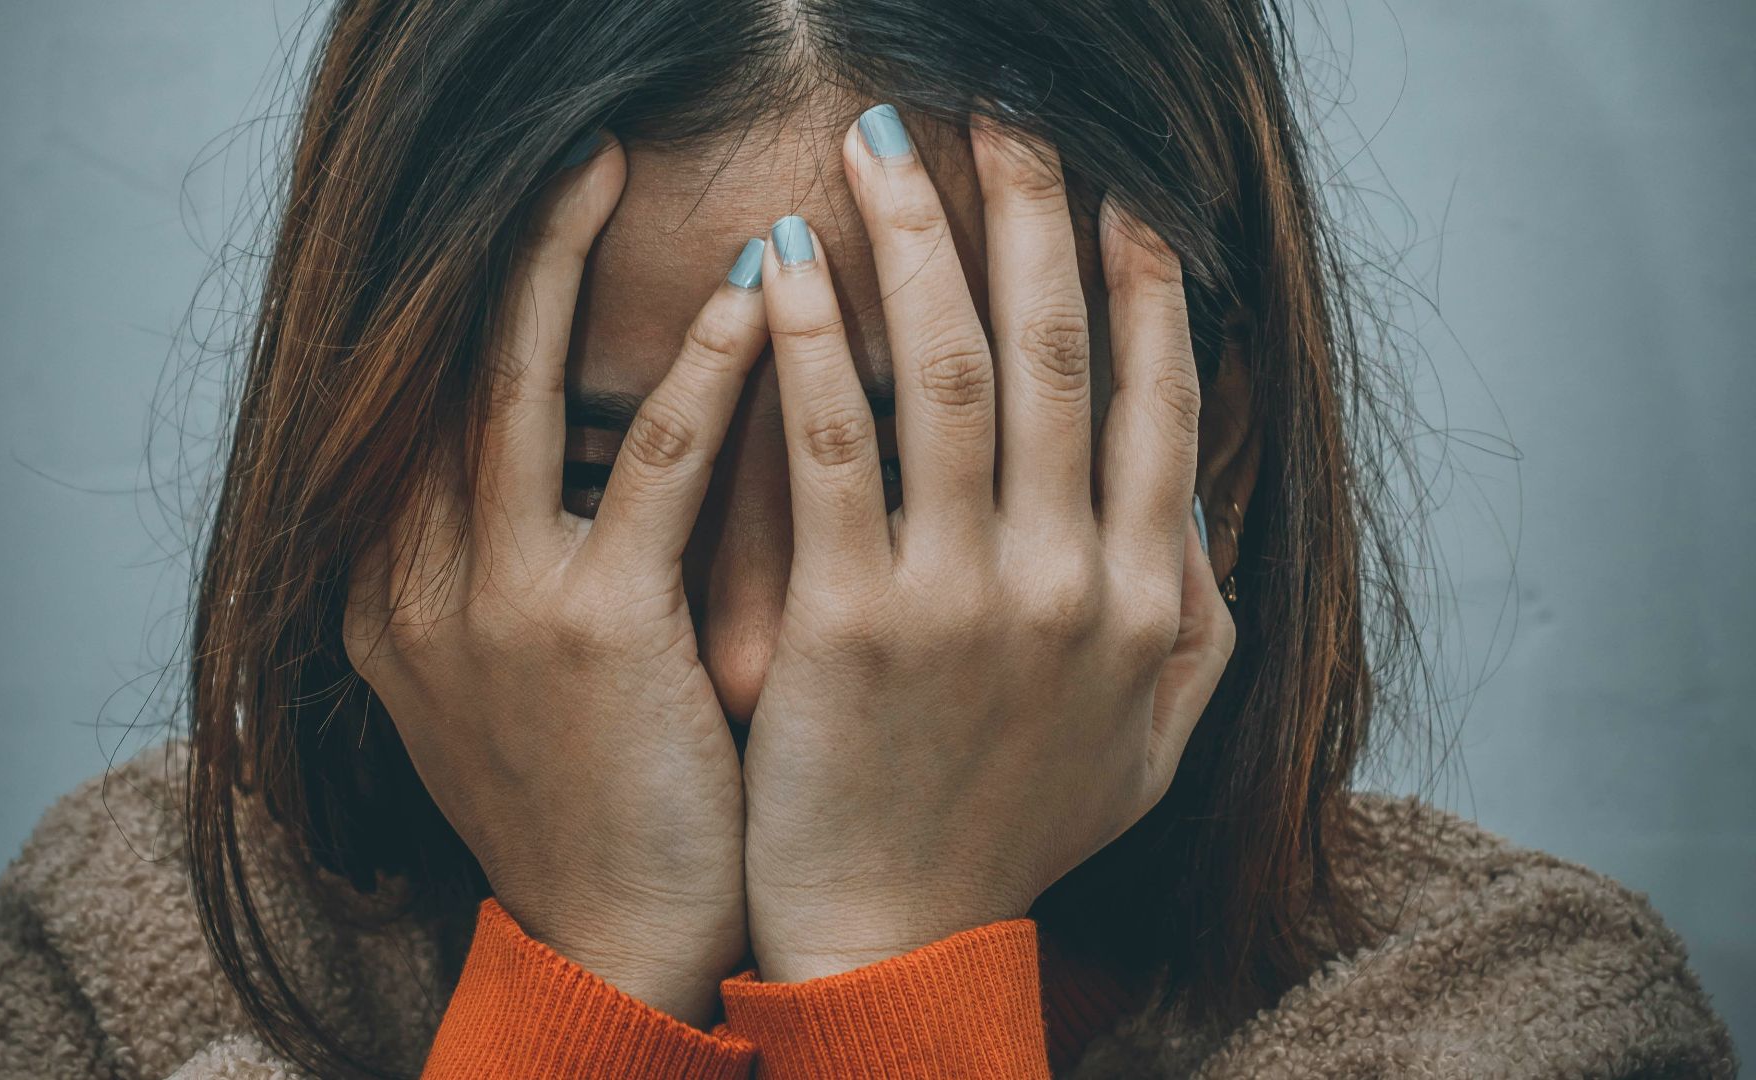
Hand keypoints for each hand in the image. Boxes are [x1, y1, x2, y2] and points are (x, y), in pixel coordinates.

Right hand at [342, 134, 767, 1025]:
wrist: (613, 943)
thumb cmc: (588, 801)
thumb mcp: (505, 677)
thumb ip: (503, 564)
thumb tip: (577, 450)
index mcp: (386, 592)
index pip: (416, 405)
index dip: (471, 300)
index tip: (531, 217)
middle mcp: (410, 582)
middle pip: (444, 369)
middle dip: (504, 249)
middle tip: (572, 153)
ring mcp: (489, 604)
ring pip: (516, 387)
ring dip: (565, 264)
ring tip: (616, 167)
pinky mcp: (589, 631)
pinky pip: (651, 466)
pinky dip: (701, 372)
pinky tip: (754, 300)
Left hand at [740, 107, 1236, 981]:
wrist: (898, 940)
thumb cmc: (1014, 833)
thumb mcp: (1151, 742)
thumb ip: (1195, 618)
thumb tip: (1195, 498)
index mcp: (1146, 598)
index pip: (1156, 401)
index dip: (1143, 284)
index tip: (1120, 194)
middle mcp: (1071, 580)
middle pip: (1055, 353)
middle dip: (1032, 216)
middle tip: (1003, 116)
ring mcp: (964, 597)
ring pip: (949, 372)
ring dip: (920, 241)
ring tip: (884, 145)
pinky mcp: (851, 620)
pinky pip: (832, 447)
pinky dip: (809, 342)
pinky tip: (783, 259)